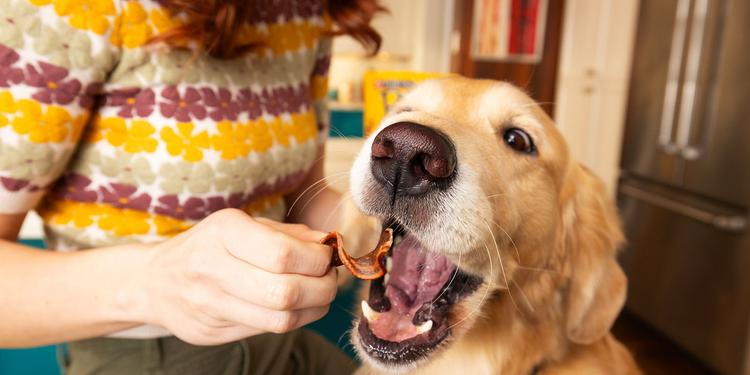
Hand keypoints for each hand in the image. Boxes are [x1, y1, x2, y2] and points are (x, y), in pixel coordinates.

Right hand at [137, 209, 335, 344]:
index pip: (283, 254)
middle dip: (322, 288)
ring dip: (314, 308)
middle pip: (284, 291)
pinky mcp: (212, 333)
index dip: (317, 260)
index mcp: (223, 232)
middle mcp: (212, 268)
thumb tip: (329, 244)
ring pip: (280, 319)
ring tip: (320, 294)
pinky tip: (299, 307)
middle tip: (329, 280)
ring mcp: (209, 305)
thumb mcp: (243, 226)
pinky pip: (267, 331)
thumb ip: (288, 235)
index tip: (327, 258)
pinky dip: (295, 320)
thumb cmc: (209, 246)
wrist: (155, 281)